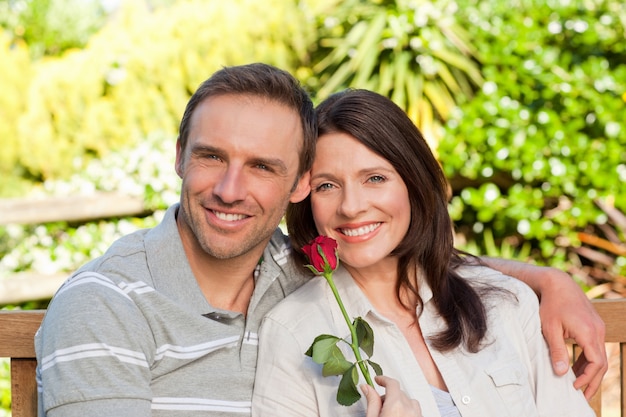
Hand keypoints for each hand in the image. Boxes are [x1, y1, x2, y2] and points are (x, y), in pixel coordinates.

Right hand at [362, 376, 421, 416]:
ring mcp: (417, 415)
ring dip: (400, 404)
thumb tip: (366, 387)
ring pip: (409, 401)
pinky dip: (408, 410)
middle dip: (389, 396)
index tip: (377, 380)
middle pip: (400, 393)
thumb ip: (371, 401)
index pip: (392, 383)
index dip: (383, 379)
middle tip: (379, 407)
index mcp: (396, 406)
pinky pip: (416, 410)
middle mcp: (409, 409)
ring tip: (389, 414)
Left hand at [536, 267, 606, 398]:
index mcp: (589, 332)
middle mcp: (598, 331)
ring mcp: (598, 328)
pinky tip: (577, 367)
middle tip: (583, 396)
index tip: (575, 387)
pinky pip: (595, 347)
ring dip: (590, 371)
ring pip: (599, 355)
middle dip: (592, 380)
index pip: (596, 363)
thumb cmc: (551, 304)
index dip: (587, 378)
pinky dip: (588, 359)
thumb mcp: (550, 328)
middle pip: (601, 362)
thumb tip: (560, 372)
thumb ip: (557, 351)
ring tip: (578, 384)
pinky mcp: (594, 326)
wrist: (558, 283)